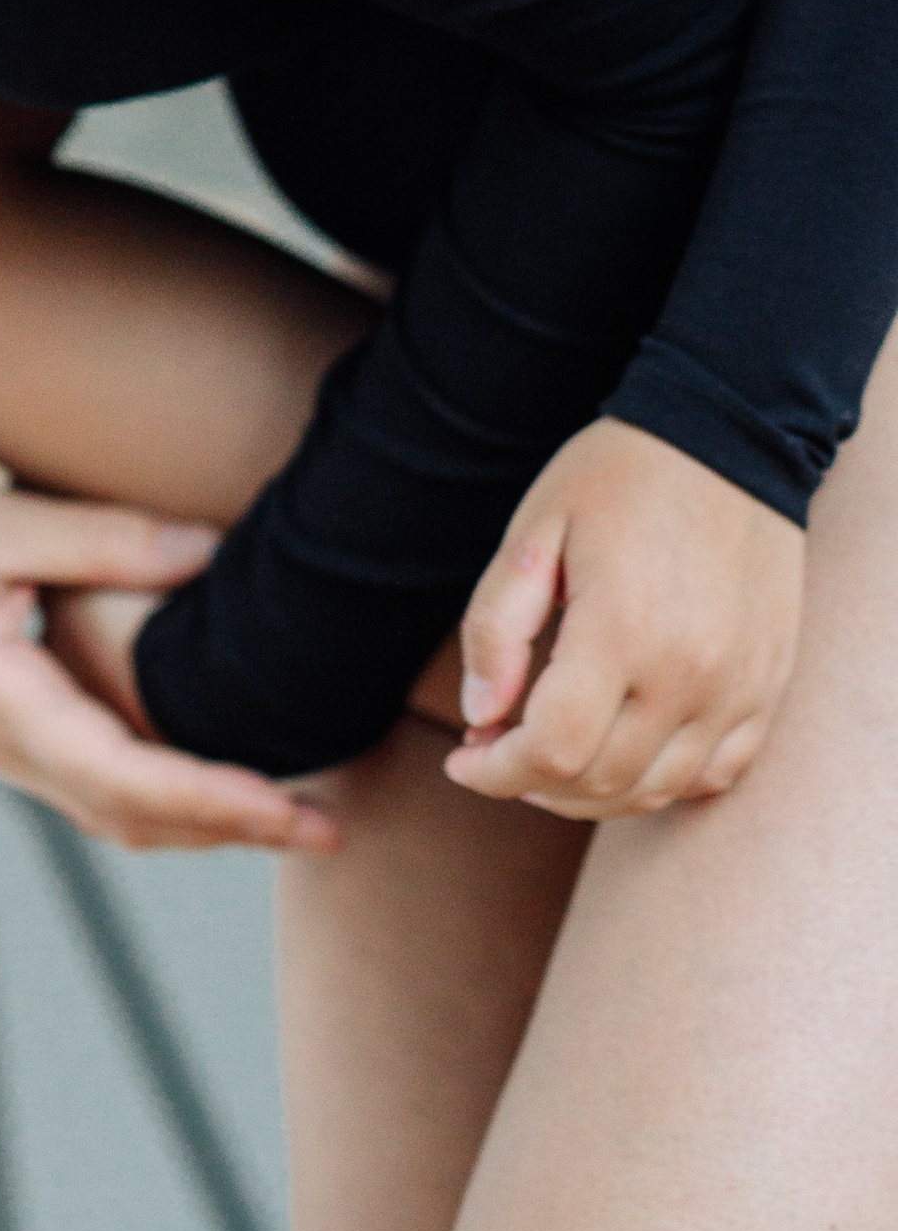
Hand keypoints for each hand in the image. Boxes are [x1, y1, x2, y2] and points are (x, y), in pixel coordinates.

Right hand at [0, 450, 338, 853]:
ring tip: (295, 818)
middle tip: (328, 832)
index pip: (121, 778)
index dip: (212, 799)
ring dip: (203, 825)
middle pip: (129, 820)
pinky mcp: (9, 729)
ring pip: (115, 816)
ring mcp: (1, 746)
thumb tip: (209, 550)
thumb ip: (101, 540)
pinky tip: (217, 778)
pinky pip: (98, 786)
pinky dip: (165, 797)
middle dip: (230, 830)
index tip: (290, 811)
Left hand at [445, 417, 803, 817]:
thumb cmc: (619, 476)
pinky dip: (659, 780)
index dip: (495, 772)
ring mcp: (738, 687)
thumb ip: (498, 625)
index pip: (552, 752)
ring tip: (547, 753)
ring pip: (655, 789)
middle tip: (494, 747)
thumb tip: (478, 714)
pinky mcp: (768, 686)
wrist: (728, 438)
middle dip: (529, 783)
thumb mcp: (535, 529)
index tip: (462, 756)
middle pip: (599, 782)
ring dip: (590, 792)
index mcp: (623, 630)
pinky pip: (715, 772)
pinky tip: (620, 751)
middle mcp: (690, 674)